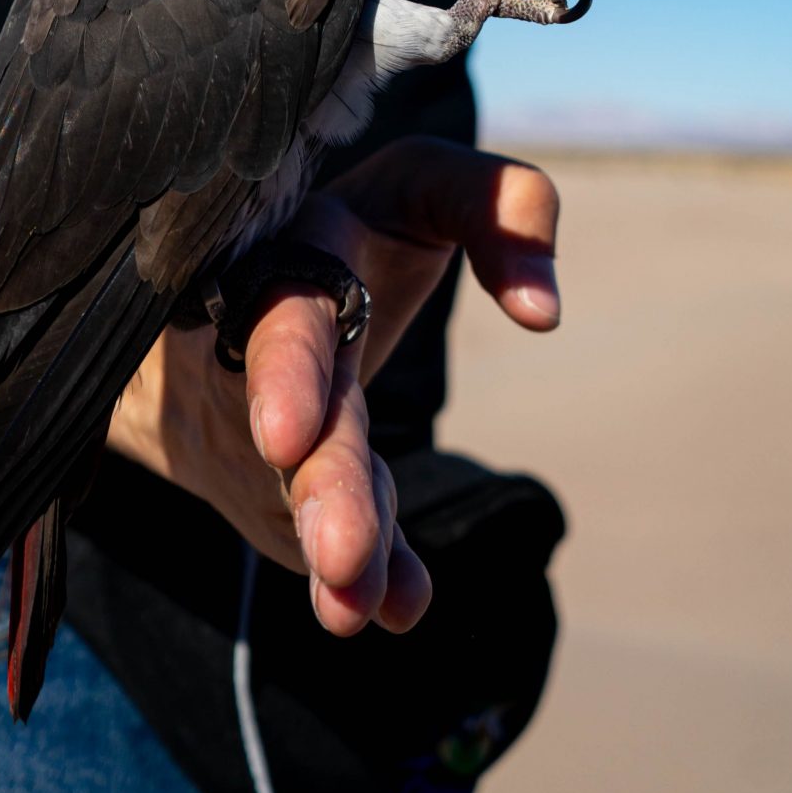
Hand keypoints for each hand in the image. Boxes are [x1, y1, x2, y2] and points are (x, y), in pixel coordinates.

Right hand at [108, 139, 559, 637]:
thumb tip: (543, 313)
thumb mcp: (429, 185)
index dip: (287, 374)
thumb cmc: (366, 228)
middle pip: (284, 421)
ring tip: (356, 606)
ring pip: (297, 487)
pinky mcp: (283, 484)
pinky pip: (321, 529)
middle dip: (317, 485)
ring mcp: (262, 424)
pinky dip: (367, 571)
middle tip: (341, 554)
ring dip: (334, 542)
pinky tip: (397, 606)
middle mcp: (261, 344)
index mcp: (295, 254)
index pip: (284, 310)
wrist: (248, 286)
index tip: (286, 440)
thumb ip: (503, 207)